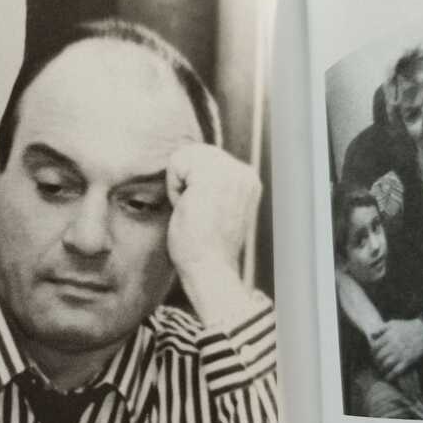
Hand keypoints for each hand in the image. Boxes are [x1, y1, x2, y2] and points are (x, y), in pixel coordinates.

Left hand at [165, 144, 260, 326]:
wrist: (209, 270)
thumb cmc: (205, 247)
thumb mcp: (215, 207)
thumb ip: (211, 184)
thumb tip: (188, 162)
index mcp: (248, 180)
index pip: (208, 157)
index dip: (193, 182)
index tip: (203, 211)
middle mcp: (244, 172)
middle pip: (196, 152)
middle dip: (186, 180)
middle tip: (194, 212)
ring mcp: (230, 172)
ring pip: (186, 155)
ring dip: (179, 184)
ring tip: (192, 210)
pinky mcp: (211, 177)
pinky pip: (176, 163)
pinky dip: (173, 187)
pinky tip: (186, 209)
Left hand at [371, 318, 422, 378]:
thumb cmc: (407, 327)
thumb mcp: (393, 324)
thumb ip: (381, 329)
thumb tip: (371, 336)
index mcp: (388, 337)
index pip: (375, 347)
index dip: (372, 352)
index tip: (373, 354)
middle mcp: (393, 346)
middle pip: (379, 356)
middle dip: (376, 360)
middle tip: (377, 362)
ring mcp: (401, 354)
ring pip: (386, 364)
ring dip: (382, 368)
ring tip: (382, 369)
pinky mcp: (408, 361)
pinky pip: (397, 371)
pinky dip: (391, 376)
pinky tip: (388, 377)